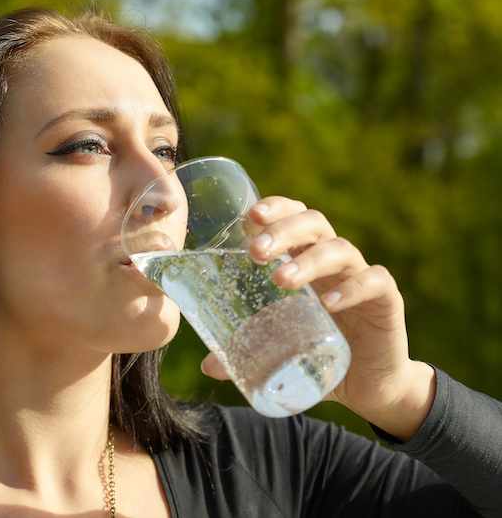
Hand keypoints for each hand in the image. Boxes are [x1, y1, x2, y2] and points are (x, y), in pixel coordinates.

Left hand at [201, 196, 434, 439]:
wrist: (368, 385)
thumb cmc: (317, 354)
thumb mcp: (279, 349)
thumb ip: (246, 351)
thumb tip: (209, 366)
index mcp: (305, 259)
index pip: (291, 217)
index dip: (273, 209)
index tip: (248, 217)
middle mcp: (332, 262)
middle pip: (313, 224)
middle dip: (283, 230)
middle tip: (255, 251)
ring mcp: (360, 277)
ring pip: (339, 250)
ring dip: (309, 260)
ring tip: (281, 279)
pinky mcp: (386, 301)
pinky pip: (374, 282)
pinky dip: (352, 288)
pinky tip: (328, 303)